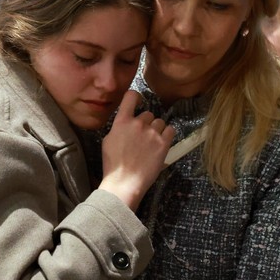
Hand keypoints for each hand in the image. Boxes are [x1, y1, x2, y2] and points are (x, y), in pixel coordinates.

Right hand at [98, 91, 174, 210]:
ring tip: (152, 143)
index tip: (138, 101)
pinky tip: (161, 143)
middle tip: (142, 138)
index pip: (130, 97)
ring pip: (160, 122)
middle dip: (146, 123)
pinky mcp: (163, 144)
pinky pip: (171, 130)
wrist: (124, 182)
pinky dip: (167, 135)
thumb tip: (125, 123)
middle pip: (148, 114)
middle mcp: (138, 124)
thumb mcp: (108, 141)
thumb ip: (118, 128)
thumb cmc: (113, 165)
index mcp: (122, 122)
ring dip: (157, 130)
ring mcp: (152, 133)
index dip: (136, 97)